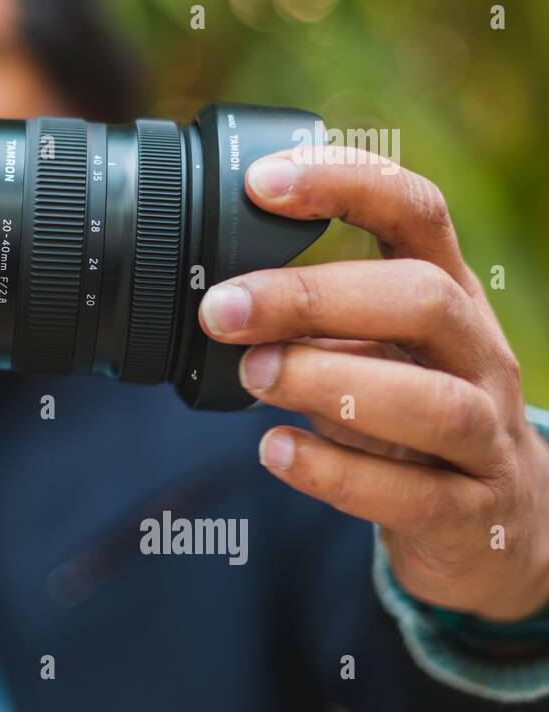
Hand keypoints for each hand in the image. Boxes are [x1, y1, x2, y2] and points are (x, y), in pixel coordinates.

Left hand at [199, 145, 548, 620]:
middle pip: (424, 301)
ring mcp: (486, 439)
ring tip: (253, 374)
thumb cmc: (412, 416)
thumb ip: (314, 318)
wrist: (496, 528)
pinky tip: (276, 451)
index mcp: (449, 295)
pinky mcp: (470, 516)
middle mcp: (478, 356)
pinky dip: (335, 473)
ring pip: (432, 401)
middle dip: (315, 298)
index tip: (259, 183)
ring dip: (328, 382)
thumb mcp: (376, 350)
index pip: (416, 212)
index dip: (345, 184)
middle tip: (223, 310)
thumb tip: (214, 294)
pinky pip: (412, 494)